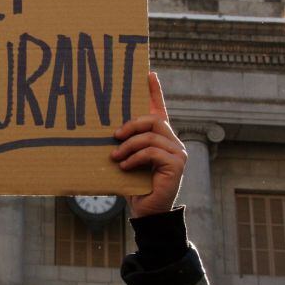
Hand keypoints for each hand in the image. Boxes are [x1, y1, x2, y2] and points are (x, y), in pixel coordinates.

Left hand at [111, 72, 186, 218]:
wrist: (147, 212)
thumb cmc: (134, 185)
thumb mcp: (126, 160)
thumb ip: (124, 144)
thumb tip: (107, 130)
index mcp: (160, 138)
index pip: (159, 108)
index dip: (155, 90)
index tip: (148, 73)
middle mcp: (172, 141)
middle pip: (152, 120)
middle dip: (130, 125)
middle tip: (114, 136)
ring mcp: (178, 152)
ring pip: (150, 136)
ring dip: (128, 145)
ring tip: (114, 156)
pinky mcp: (177, 164)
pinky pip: (152, 152)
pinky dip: (134, 158)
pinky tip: (123, 166)